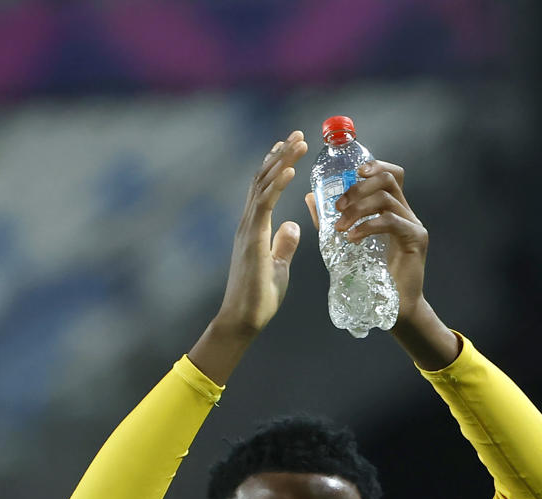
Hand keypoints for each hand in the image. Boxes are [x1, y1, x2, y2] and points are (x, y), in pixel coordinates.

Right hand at [216, 132, 306, 337]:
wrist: (242, 320)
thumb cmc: (258, 299)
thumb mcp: (278, 266)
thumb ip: (284, 245)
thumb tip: (293, 226)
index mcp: (254, 228)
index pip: (264, 189)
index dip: (276, 166)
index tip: (290, 147)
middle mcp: (248, 223)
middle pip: (263, 180)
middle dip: (281, 155)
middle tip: (298, 134)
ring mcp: (248, 229)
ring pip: (263, 186)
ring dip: (282, 161)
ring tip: (298, 141)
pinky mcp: (252, 239)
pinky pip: (265, 204)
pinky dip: (277, 184)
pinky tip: (290, 168)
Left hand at [304, 159, 457, 365]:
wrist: (391, 307)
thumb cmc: (368, 277)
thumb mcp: (342, 243)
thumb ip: (329, 219)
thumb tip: (310, 197)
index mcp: (391, 208)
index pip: (389, 173)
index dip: (372, 166)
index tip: (351, 174)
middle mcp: (405, 212)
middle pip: (388, 179)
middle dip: (358, 188)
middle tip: (338, 207)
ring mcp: (413, 224)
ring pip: (387, 198)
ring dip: (358, 209)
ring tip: (340, 227)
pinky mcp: (415, 239)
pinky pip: (391, 222)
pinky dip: (368, 226)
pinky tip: (351, 238)